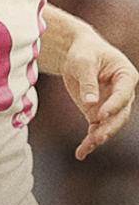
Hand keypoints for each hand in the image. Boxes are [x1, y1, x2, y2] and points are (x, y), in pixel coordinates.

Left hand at [61, 32, 137, 159]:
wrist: (78, 53)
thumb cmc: (85, 52)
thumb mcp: (83, 62)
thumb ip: (88, 82)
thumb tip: (91, 103)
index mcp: (127, 77)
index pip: (123, 95)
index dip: (113, 105)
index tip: (100, 114)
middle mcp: (124, 94)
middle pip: (120, 115)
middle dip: (109, 128)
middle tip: (97, 138)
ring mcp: (112, 106)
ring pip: (109, 126)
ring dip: (98, 138)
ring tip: (86, 148)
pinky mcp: (98, 113)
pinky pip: (96, 129)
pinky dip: (89, 141)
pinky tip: (81, 152)